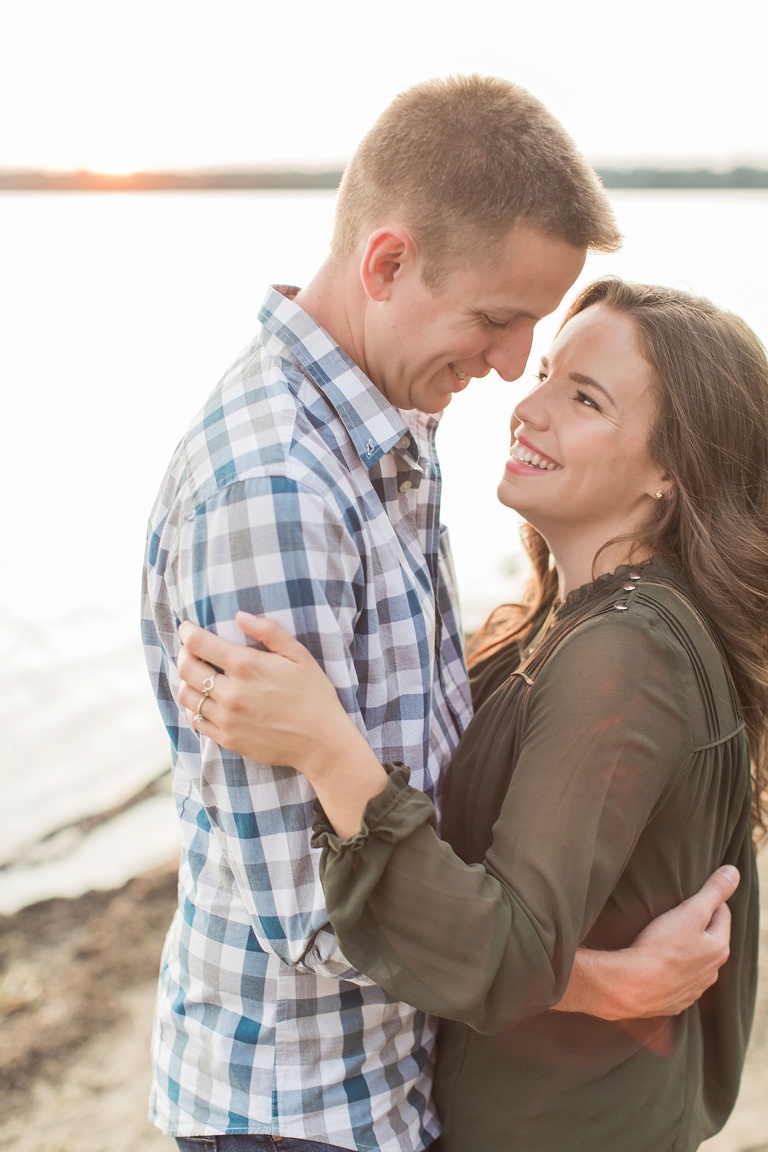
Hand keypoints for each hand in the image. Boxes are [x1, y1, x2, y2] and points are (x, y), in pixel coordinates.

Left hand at [177, 613, 359, 772]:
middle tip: (190, 650)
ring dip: (186, 681)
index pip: (199, 643)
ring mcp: (226, 718)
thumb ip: (269, 631)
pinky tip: (204, 700)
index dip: (188, 632)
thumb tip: (240, 616)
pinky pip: (195, 720)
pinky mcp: (227, 739)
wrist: (322, 742)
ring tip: (196, 676)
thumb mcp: (299, 655)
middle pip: (186, 668)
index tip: (188, 628)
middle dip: (183, 654)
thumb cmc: (314, 695)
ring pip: (186, 695)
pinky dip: (193, 706)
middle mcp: (231, 692)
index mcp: (247, 666)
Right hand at [559, 865, 738, 1019]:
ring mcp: (694, 989)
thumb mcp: (691, 911)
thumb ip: (714, 891)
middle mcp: (712, 971)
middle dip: (698, 925)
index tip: (688, 896)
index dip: (706, 900)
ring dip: (686, 950)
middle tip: (676, 914)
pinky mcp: (675, 1000)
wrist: (634, 986)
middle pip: (710, 939)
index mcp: (719, 948)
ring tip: (664, 938)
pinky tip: (657, 963)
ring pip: (695, 961)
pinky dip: (672, 970)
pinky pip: (678, 980)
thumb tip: (734, 872)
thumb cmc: (662, 947)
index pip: (722, 913)